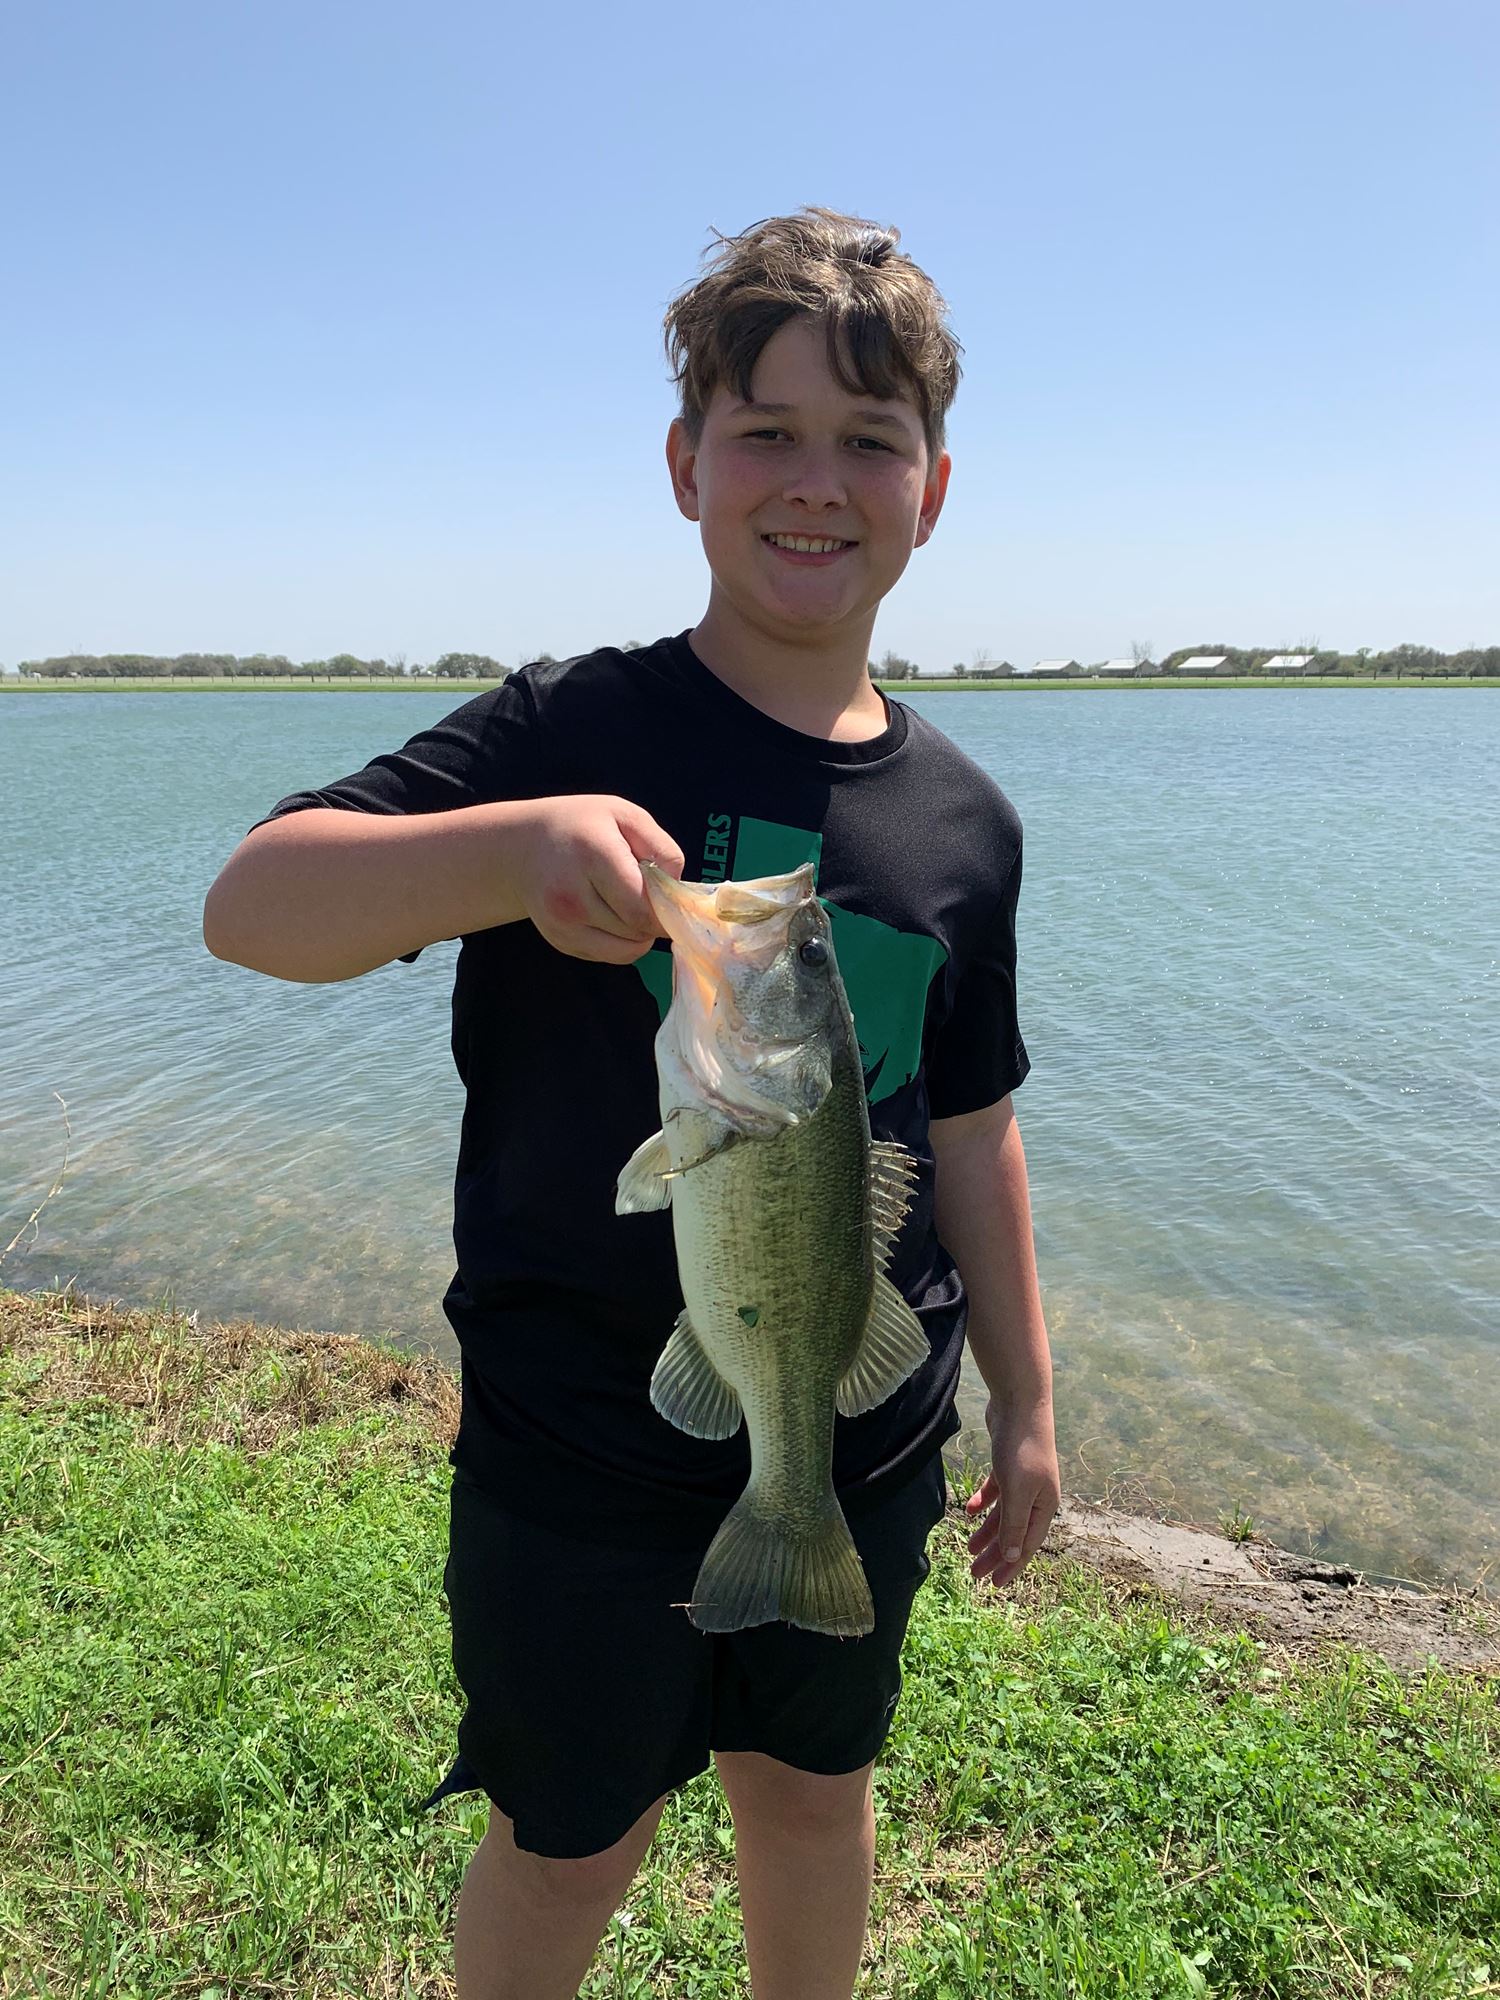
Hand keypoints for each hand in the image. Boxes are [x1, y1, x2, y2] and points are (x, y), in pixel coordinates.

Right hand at [516, 796, 684, 964]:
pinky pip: (610, 956)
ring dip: (640, 933)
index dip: (667, 909)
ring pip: (627, 949)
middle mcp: (571, 896)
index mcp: (592, 856)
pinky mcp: (559, 941)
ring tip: (630, 904)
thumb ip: (661, 848)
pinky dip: (623, 943)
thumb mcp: (626, 816)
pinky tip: (614, 916)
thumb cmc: (581, 825)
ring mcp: (561, 923)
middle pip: (637, 929)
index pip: (642, 906)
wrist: (521, 847)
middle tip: (652, 897)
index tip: (673, 897)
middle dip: (655, 919)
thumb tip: (676, 889)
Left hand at [964, 1392, 1060, 1590]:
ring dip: (986, 1532)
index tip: (994, 1585)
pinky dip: (983, 1502)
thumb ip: (1014, 1524)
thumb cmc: (1021, 1449)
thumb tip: (1014, 1558)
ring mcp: (1022, 1480)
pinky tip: (967, 1510)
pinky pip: (996, 1492)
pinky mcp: (1007, 1465)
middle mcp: (1036, 1496)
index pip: (1026, 1545)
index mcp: (1044, 1506)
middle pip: (1013, 1533)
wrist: (1019, 1403)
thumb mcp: (1017, 1491)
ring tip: (968, 1548)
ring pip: (1003, 1515)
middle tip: (974, 1573)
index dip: (1010, 1567)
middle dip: (994, 1554)